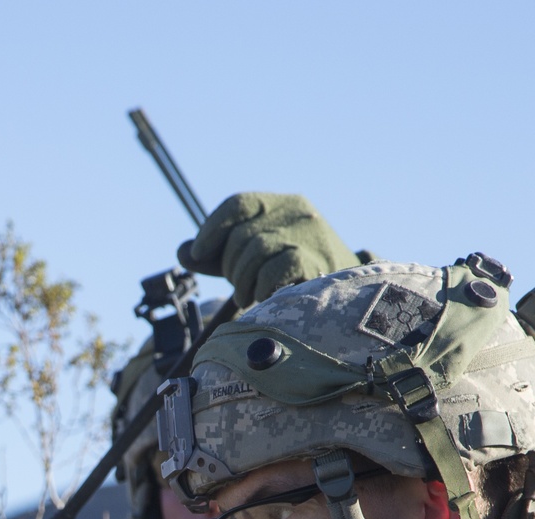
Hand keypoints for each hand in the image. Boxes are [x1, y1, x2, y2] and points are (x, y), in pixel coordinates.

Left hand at [177, 192, 363, 306]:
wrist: (352, 296)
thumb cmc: (300, 276)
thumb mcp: (259, 257)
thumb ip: (220, 254)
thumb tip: (182, 253)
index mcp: (283, 204)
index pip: (238, 204)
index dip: (212, 229)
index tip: (197, 254)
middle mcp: (298, 212)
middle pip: (243, 234)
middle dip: (231, 266)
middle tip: (238, 287)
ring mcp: (311, 235)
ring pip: (255, 251)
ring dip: (243, 280)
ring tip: (248, 296)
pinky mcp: (319, 261)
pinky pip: (276, 268)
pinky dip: (262, 286)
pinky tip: (263, 298)